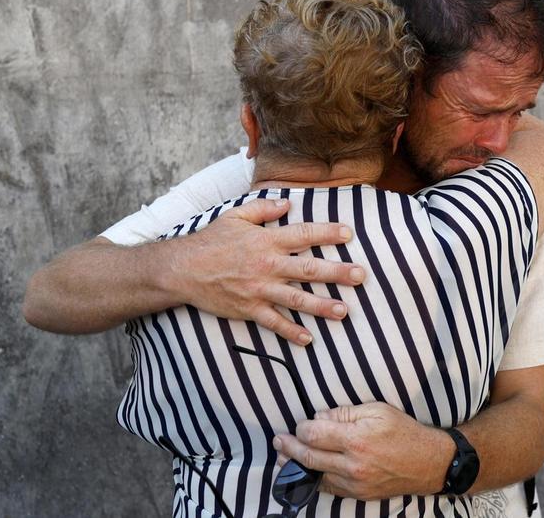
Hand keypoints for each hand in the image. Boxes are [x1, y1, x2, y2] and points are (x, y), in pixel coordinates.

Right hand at [165, 198, 365, 345]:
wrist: (183, 269)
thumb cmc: (211, 241)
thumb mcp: (236, 216)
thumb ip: (263, 209)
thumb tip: (288, 204)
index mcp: (266, 241)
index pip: (303, 234)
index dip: (327, 232)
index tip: (349, 233)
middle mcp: (266, 265)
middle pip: (308, 269)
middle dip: (337, 272)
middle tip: (360, 276)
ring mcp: (258, 289)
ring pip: (296, 299)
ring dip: (322, 306)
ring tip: (344, 310)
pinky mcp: (249, 308)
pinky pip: (274, 322)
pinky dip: (291, 331)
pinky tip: (308, 339)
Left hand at [272, 403, 452, 499]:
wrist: (429, 462)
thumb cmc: (404, 431)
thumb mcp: (376, 410)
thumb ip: (344, 413)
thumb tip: (319, 418)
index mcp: (356, 439)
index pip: (314, 434)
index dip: (301, 429)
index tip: (299, 425)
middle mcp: (353, 464)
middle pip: (309, 457)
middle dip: (289, 448)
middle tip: (278, 442)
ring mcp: (355, 483)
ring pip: (316, 475)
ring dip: (297, 466)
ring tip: (283, 458)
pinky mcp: (360, 494)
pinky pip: (330, 488)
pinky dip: (317, 478)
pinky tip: (308, 471)